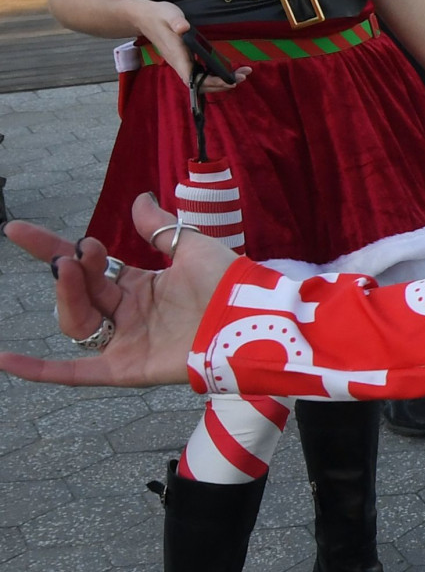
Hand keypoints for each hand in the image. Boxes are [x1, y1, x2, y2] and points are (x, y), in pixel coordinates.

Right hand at [0, 195, 233, 388]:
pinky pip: (77, 372)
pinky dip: (40, 370)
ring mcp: (126, 342)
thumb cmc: (230, 283)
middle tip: (79, 252)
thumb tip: (139, 199)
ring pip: (75, 322)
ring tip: (71, 268)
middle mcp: (129, 315)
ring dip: (66, 296)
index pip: (86, 267)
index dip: (52, 248)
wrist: (253, 316)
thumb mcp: (191, 245)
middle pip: (78, 293)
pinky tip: (5, 359)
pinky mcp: (127, 368)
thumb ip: (159, 228)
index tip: (17, 230)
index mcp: (141, 287)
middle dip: (72, 270)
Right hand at [129, 1, 248, 93]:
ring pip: (201, 81)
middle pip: (200, 84)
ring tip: (241, 75)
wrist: (147, 17)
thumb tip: (183, 28)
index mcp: (176, 55)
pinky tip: (228, 72)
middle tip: (243, 77)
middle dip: (222, 84)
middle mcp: (180, 63)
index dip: (209, 83)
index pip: (192, 77)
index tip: (228, 82)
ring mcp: (183, 63)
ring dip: (221, 82)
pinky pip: (201, 74)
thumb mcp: (169, 14)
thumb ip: (176, 21)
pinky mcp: (186, 60)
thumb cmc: (159, 16)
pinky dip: (215, 76)